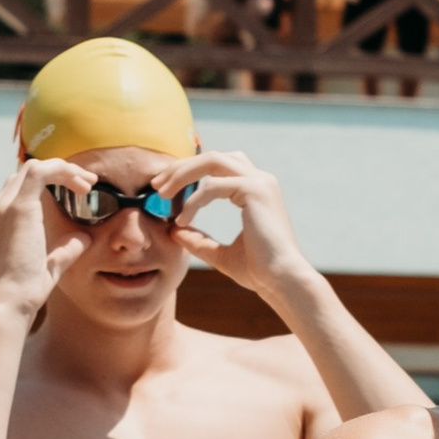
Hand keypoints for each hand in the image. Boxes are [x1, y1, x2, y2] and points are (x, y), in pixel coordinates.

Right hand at [0, 157, 94, 320]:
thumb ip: (65, 249)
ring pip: (34, 167)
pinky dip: (63, 171)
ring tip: (88, 183)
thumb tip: (83, 238)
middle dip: (62, 172)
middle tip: (89, 184)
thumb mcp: (50, 266)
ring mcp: (4, 206)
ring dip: (65, 169)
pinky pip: (40, 172)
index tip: (79, 193)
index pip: (23, 187)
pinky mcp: (18, 207)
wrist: (9, 302)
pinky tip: (81, 184)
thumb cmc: (26, 292)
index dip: (52, 182)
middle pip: (28, 173)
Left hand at [157, 147, 304, 302]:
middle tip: (156, 184)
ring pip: (212, 161)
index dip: (189, 172)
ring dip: (183, 174)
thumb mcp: (221, 254)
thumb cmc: (259, 271)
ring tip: (162, 193)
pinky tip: (182, 220)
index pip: (218, 166)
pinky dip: (193, 201)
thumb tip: (173, 232)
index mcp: (256, 189)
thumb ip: (199, 240)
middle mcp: (260, 180)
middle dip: (181, 167)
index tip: (164, 188)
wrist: (282, 281)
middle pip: (213, 157)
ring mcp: (260, 182)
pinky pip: (213, 186)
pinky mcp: (255, 190)